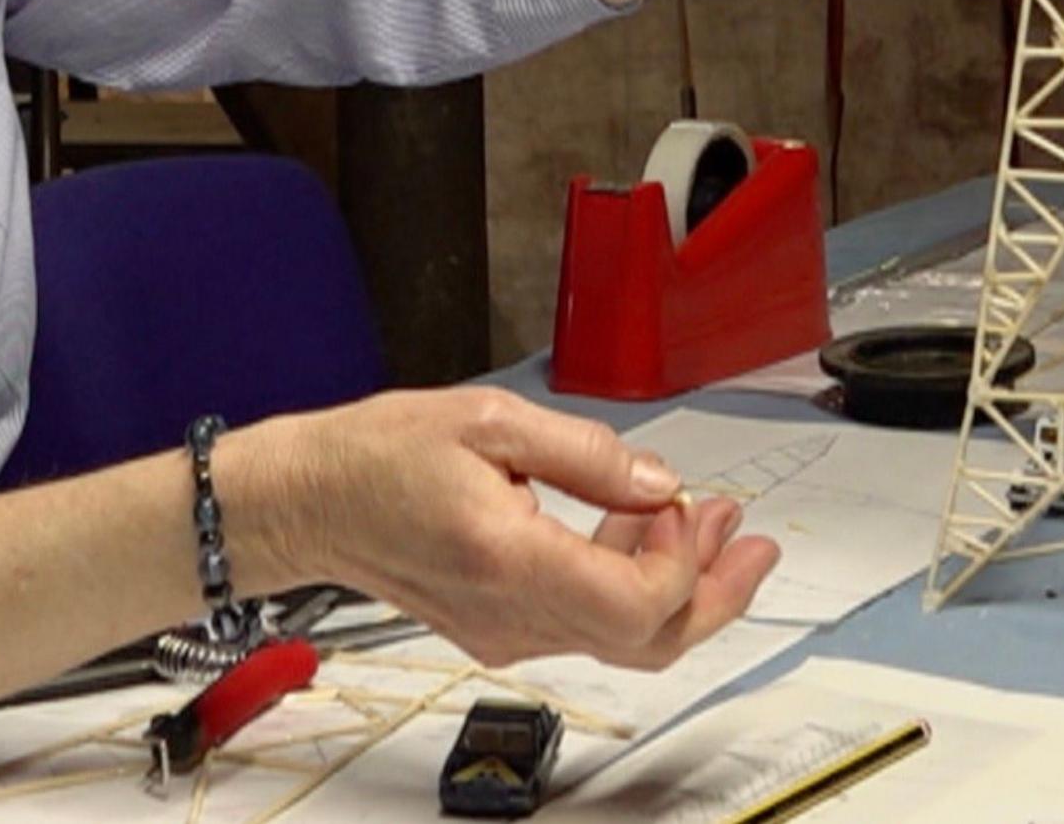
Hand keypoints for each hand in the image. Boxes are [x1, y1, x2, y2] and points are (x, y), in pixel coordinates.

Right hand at [239, 389, 778, 669]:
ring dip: (680, 585)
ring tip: (714, 522)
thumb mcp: (485, 421)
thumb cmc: (376, 455)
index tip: (689, 503)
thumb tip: (657, 483)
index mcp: (509, 562)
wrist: (308, 502)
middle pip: (647, 641)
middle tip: (755, 541)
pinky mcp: (501, 628)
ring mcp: (507, 632)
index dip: (683, 561)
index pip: (635, 605)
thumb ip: (584, 454)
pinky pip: (587, 623)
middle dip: (717, 592)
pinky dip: (633, 586)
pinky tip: (645, 532)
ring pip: (624, 638)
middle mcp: (512, 616)